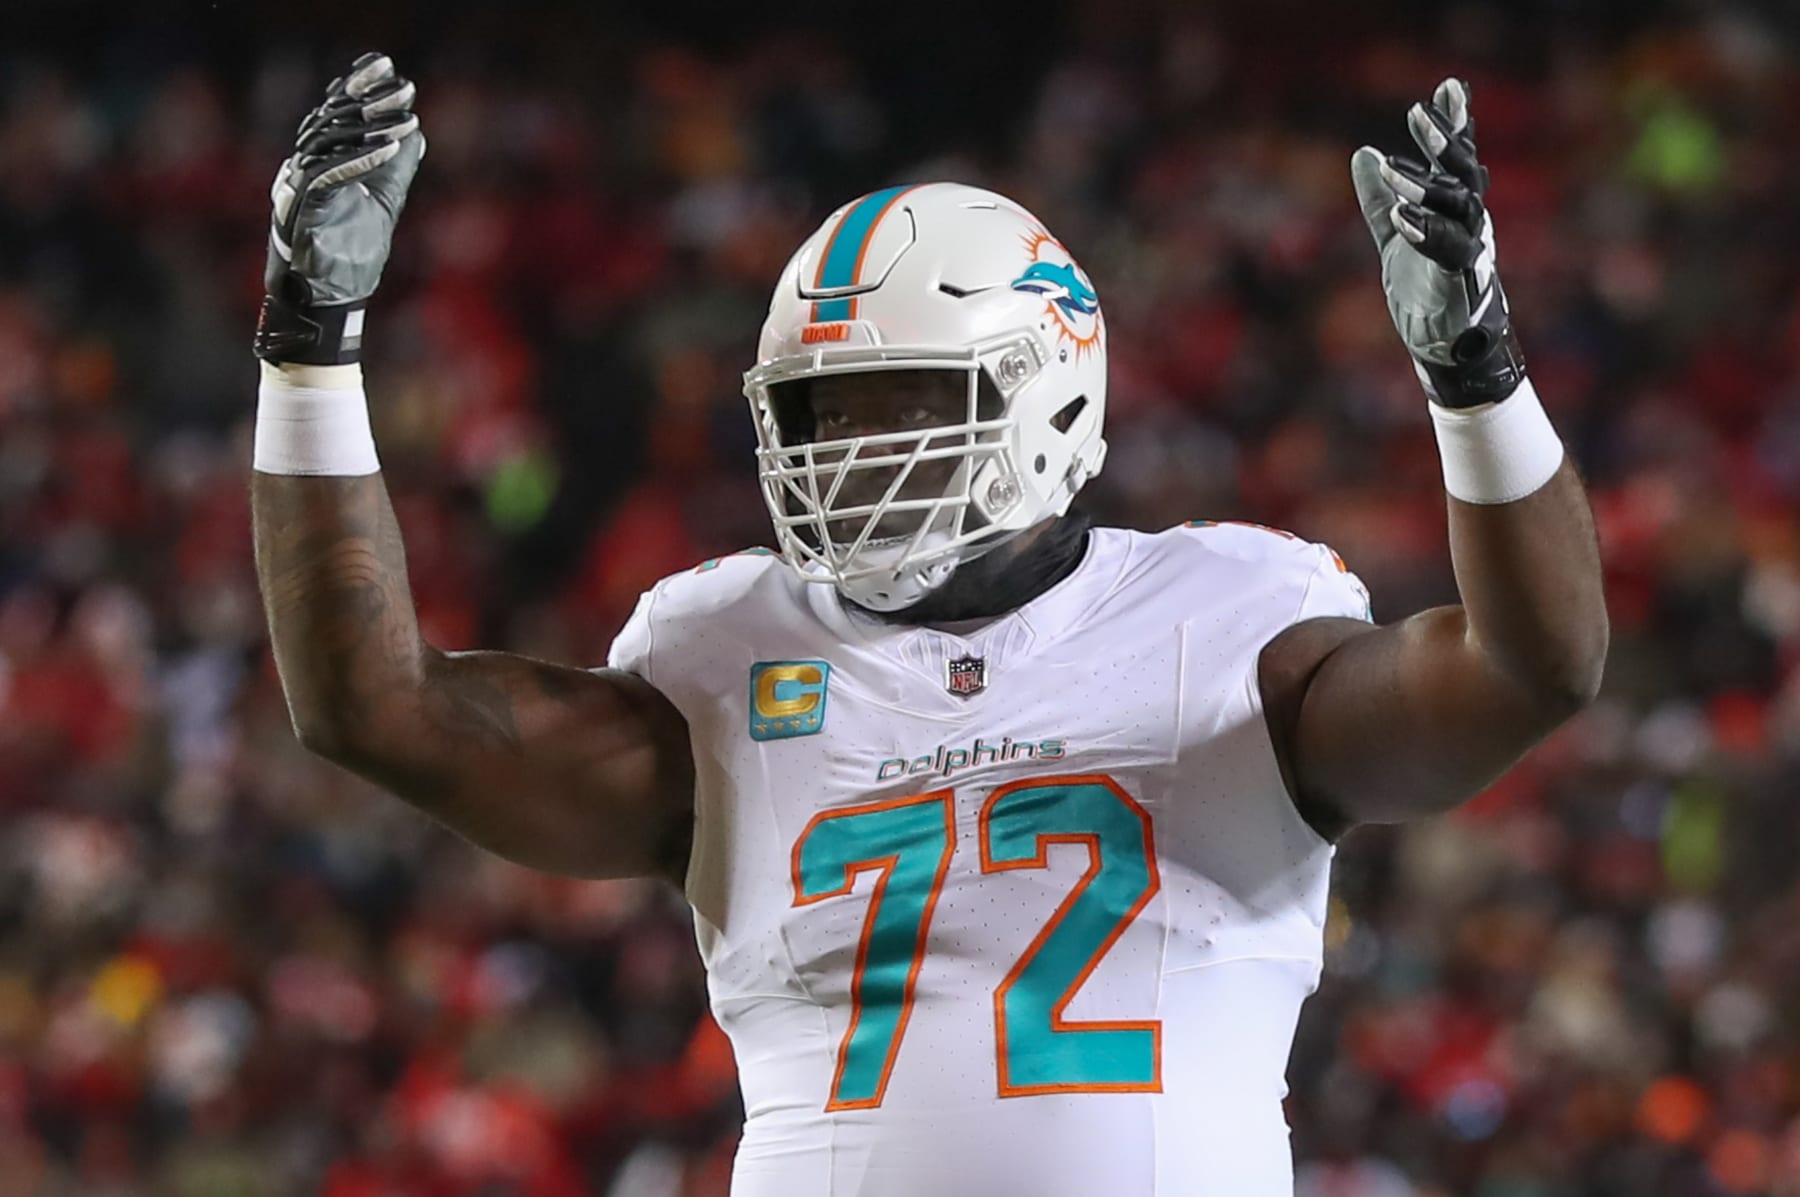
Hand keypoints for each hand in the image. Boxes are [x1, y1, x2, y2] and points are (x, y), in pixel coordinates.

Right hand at [254, 52, 424, 365]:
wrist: (329, 302)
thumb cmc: (350, 258)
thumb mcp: (382, 205)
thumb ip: (394, 171)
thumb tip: (415, 135)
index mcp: (317, 165)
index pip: (335, 115)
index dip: (358, 89)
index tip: (389, 69)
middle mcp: (300, 170)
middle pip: (330, 120)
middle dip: (366, 100)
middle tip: (401, 86)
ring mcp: (296, 189)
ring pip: (327, 143)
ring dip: (368, 128)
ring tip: (405, 117)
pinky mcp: (301, 211)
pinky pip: (327, 176)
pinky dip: (360, 161)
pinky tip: (391, 149)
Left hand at [1350, 78, 1524, 407]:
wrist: (1444, 342)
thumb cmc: (1424, 286)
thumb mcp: (1395, 234)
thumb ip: (1380, 197)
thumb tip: (1362, 153)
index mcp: (1457, 208)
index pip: (1456, 160)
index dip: (1455, 124)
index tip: (1448, 88)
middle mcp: (1470, 223)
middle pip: (1462, 175)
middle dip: (1444, 143)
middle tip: (1418, 113)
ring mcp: (1469, 250)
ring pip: (1457, 209)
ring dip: (1425, 188)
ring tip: (1392, 171)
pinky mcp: (1458, 281)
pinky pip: (1447, 251)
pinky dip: (1425, 232)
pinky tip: (1401, 217)